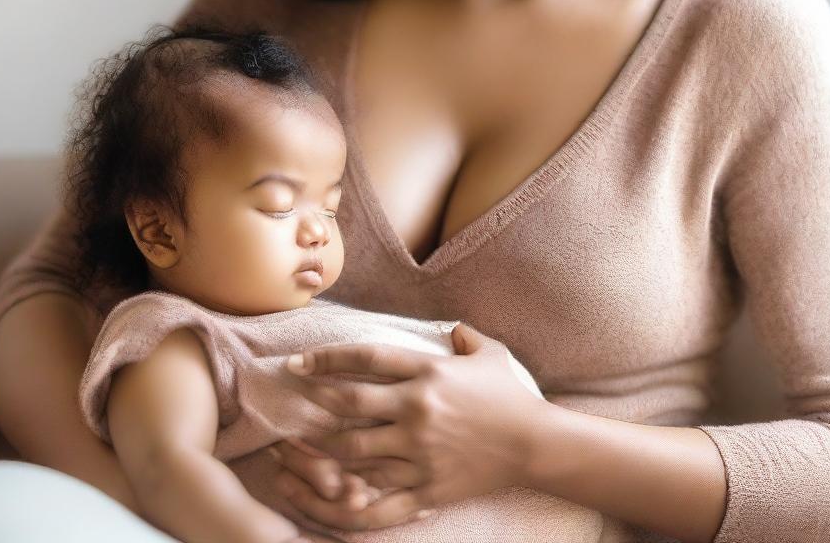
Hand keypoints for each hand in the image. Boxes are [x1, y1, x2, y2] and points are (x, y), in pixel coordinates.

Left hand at [272, 323, 545, 530]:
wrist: (536, 444)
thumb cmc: (511, 395)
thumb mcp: (490, 354)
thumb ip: (464, 336)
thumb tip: (452, 328)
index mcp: (428, 371)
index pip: (365, 358)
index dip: (327, 358)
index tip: (300, 362)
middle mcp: (417, 409)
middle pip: (350, 404)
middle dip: (314, 402)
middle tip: (292, 402)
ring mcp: (419, 451)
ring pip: (354, 452)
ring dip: (320, 449)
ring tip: (295, 447)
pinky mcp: (426, 486)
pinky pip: (378, 500)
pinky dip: (348, 500)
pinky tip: (327, 496)